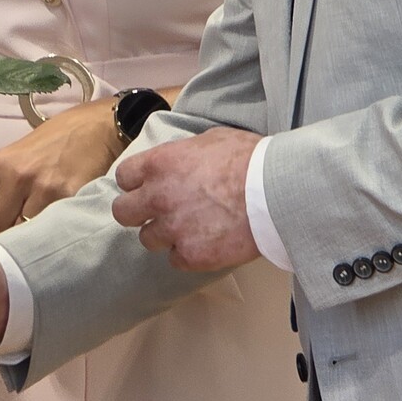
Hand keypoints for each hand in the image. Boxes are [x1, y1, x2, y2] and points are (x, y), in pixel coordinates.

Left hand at [0, 99, 122, 237]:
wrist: (99, 128)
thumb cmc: (60, 140)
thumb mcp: (20, 153)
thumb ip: (2, 183)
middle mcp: (17, 176)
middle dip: (4, 233)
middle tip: (18, 230)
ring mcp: (43, 189)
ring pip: (22, 234)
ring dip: (29, 236)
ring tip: (40, 227)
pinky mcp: (68, 199)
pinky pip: (49, 230)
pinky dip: (52, 232)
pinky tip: (58, 224)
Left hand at [110, 126, 261, 272]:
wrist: (278, 191)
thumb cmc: (251, 159)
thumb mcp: (210, 140)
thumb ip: (183, 154)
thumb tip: (179, 161)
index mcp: (159, 164)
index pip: (124, 177)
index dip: (136, 183)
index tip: (147, 187)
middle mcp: (158, 197)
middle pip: (123, 213)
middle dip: (138, 213)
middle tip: (158, 213)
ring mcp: (173, 228)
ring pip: (148, 239)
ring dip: (164, 235)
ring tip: (189, 229)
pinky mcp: (192, 255)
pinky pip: (175, 260)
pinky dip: (188, 254)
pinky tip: (206, 243)